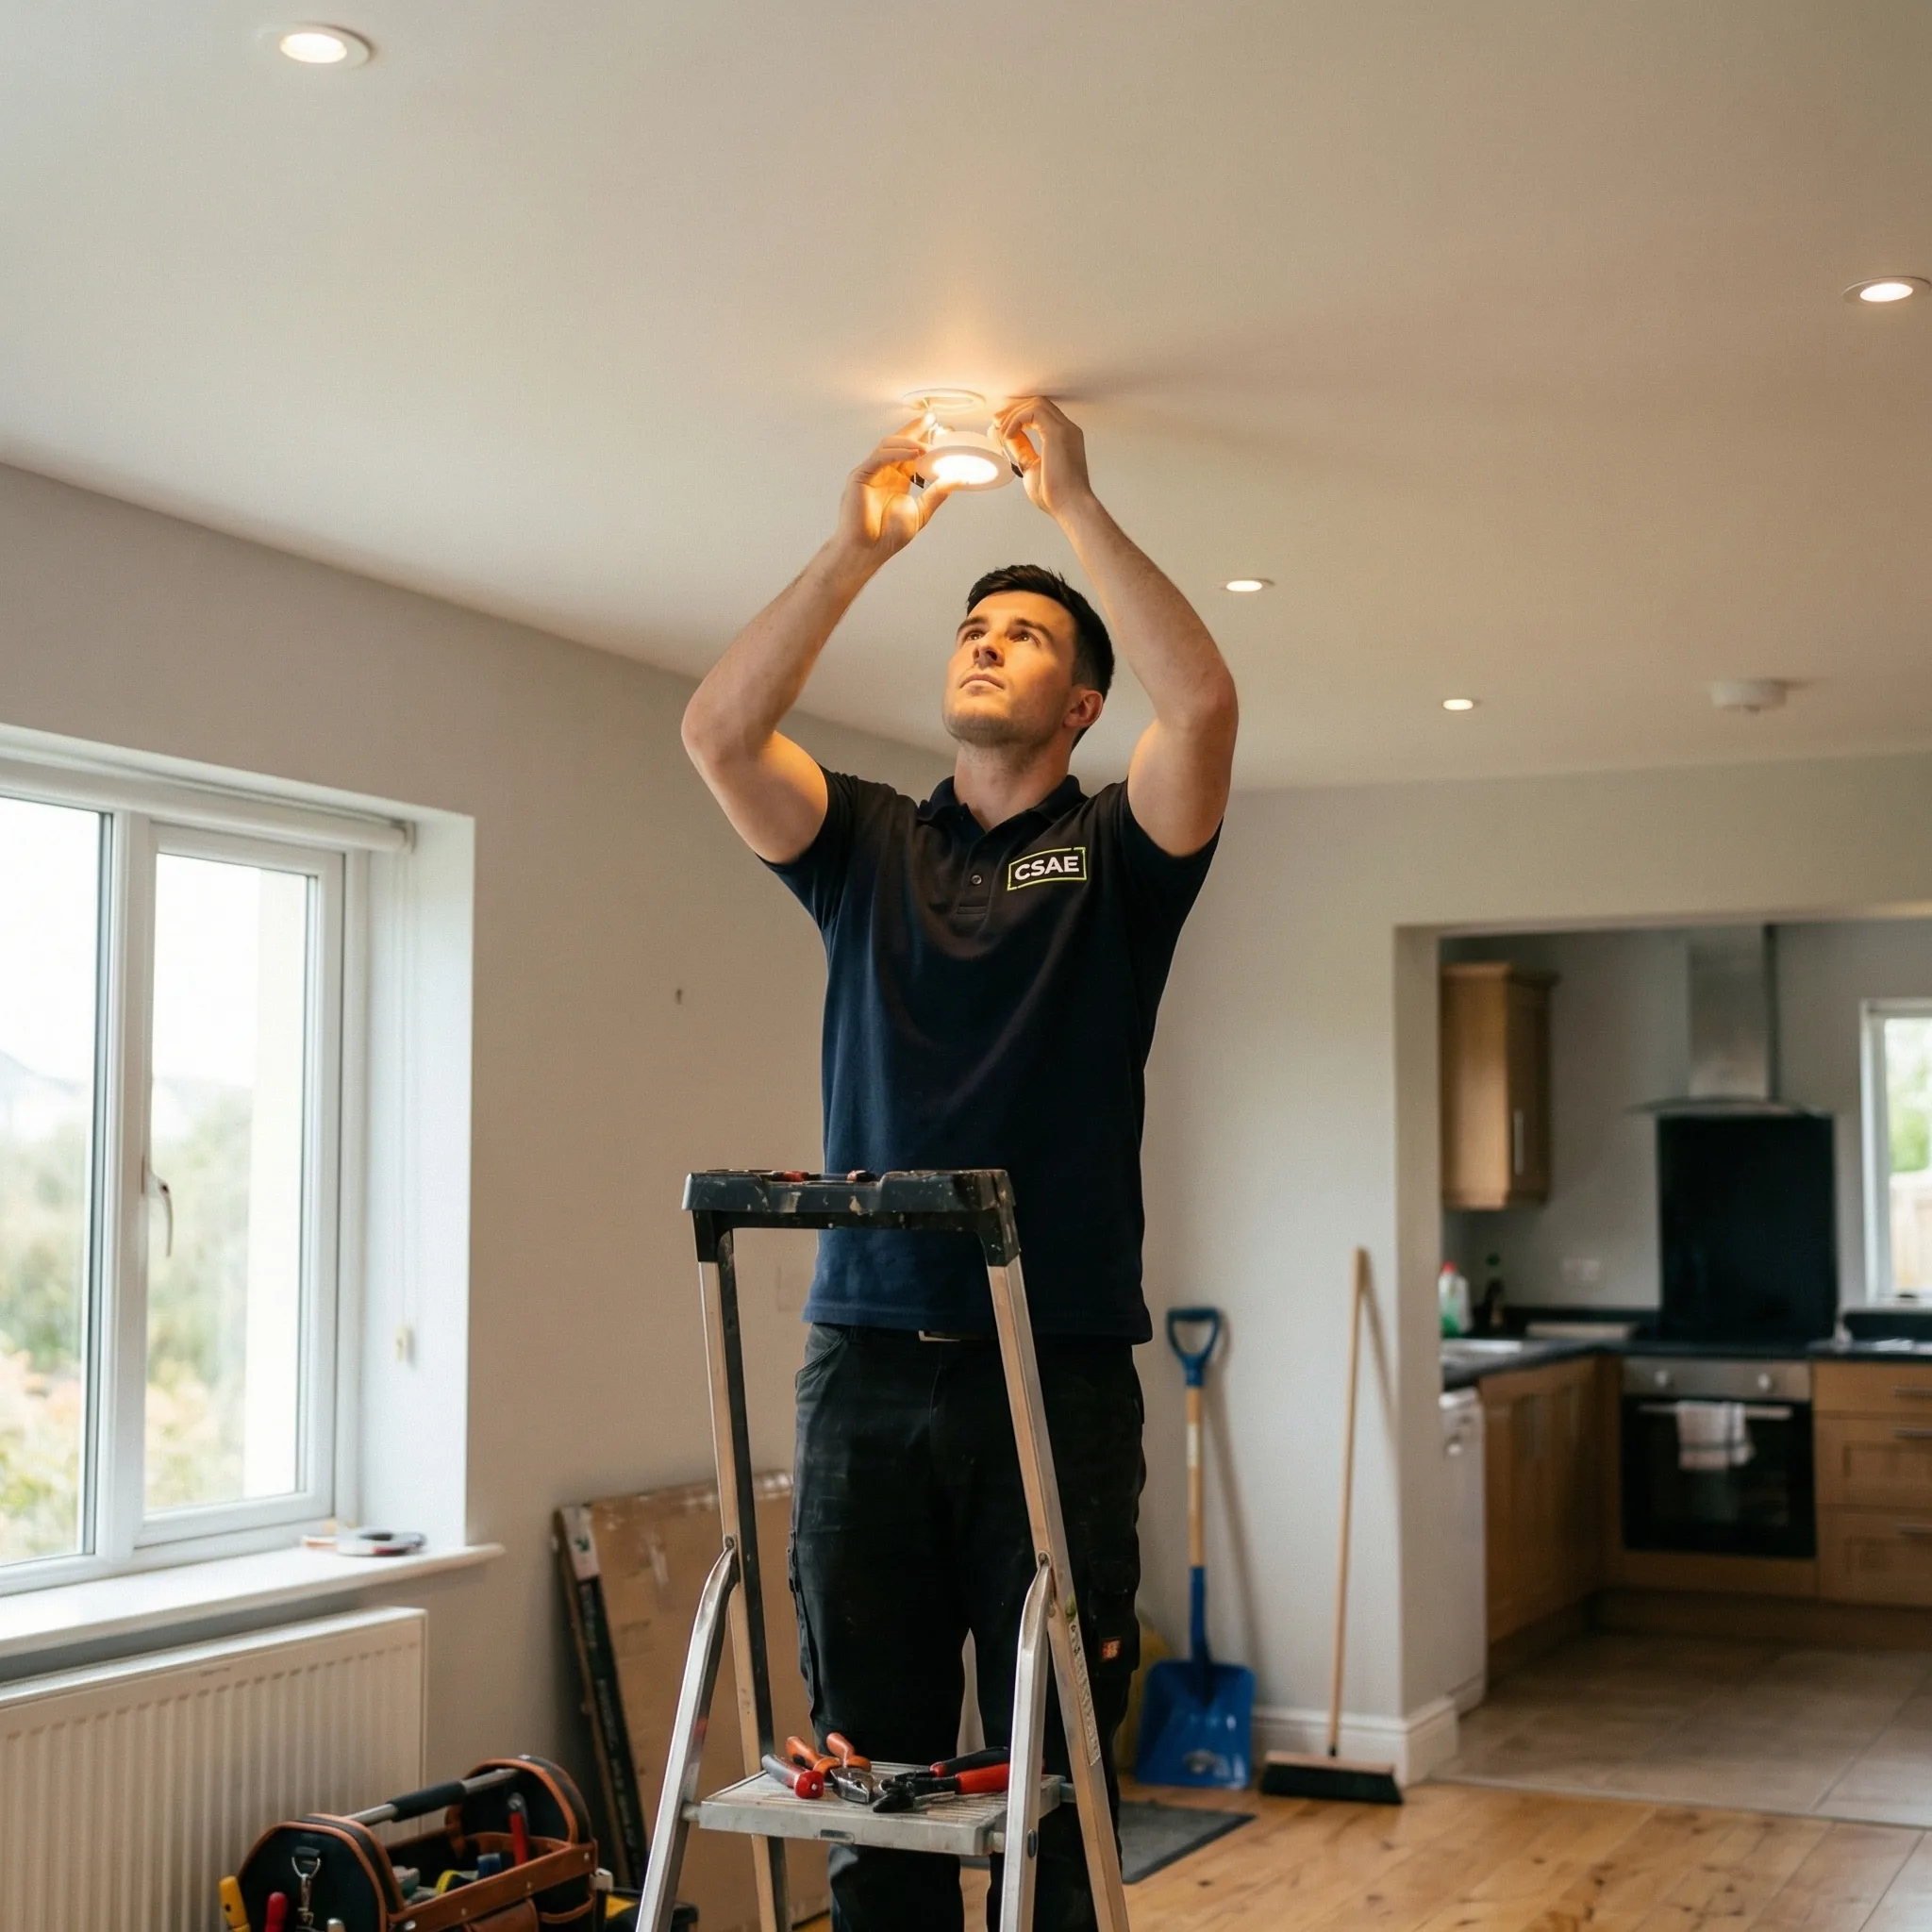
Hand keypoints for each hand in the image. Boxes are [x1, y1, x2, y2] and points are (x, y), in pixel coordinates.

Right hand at [833, 423, 952, 566]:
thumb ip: (938, 494)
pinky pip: (879, 457)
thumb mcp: (921, 512)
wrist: (868, 550)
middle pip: (898, 443)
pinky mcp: (860, 477)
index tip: (940, 428)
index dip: (923, 439)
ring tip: (927, 444)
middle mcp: (883, 473)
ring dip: (908, 441)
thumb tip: (958, 478)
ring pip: (888, 446)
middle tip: (931, 419)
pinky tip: (913, 453)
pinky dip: (897, 453)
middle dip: (914, 430)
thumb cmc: (888, 536)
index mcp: (896, 480)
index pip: (910, 453)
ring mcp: (870, 473)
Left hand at [996, 397, 1095, 519]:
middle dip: (1014, 410)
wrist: (1069, 506)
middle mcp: (1066, 430)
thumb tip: (1008, 438)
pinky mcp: (1058, 432)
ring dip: (1014, 413)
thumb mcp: (1031, 467)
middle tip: (997, 422)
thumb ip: (1022, 450)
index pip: (1039, 415)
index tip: (1001, 426)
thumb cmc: (1056, 496)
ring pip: (1036, 403)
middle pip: (1038, 404)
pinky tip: (1009, 435)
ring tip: (1001, 429)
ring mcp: (1065, 429)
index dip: (1017, 417)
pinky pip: (1034, 411)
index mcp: (1063, 438)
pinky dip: (1017, 420)